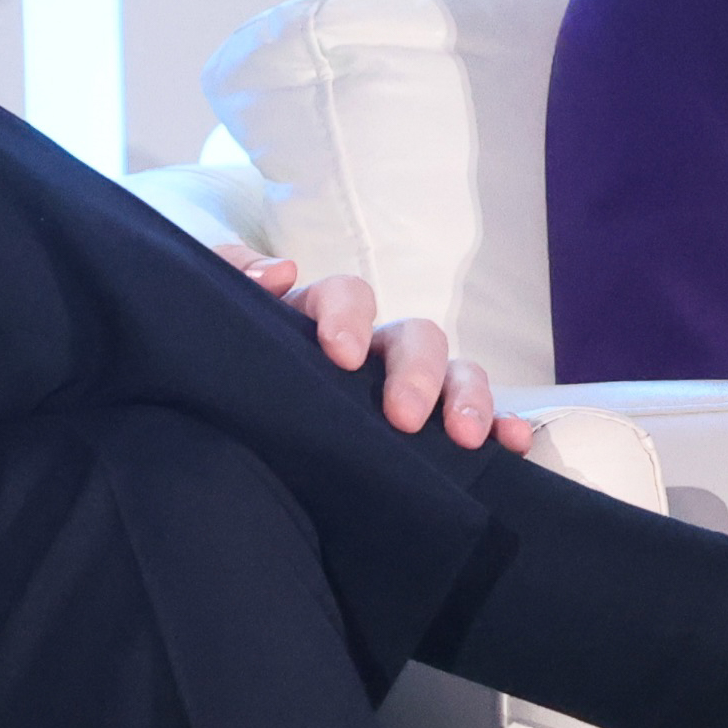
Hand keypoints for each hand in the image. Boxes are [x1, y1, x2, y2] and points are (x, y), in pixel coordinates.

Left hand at [241, 260, 541, 452]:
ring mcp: (407, 392)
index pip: (346, 298)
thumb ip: (231, 282)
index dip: (347, 315)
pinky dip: (503, 427)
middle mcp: (372, 354)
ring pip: (456, 375)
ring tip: (467, 437)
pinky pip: (479, 422)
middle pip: (414, 337)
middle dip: (417, 371)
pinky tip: (512, 444)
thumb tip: (282, 273)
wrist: (221, 454)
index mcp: (321, 324)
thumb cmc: (226, 378)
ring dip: (469, 397)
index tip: (338, 354)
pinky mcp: (430, 436)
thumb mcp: (215, 329)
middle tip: (404, 416)